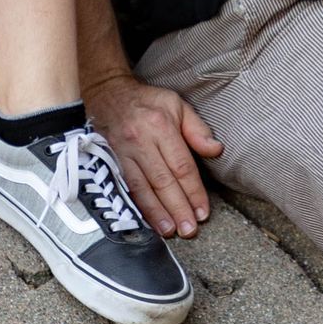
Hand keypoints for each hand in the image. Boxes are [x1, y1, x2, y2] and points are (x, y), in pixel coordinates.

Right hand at [86, 68, 222, 238]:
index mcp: (160, 126)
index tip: (202, 211)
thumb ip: (197, 129)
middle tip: (189, 229)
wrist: (106, 92)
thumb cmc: (146, 100)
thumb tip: (216, 150)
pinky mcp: (110, 160)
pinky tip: (147, 221)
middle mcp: (140, 141)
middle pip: (162, 181)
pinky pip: (125, 187)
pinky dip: (137, 206)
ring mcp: (122, 152)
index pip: (181, 165)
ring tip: (170, 231)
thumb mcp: (176, 104)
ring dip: (157, 213)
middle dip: (178, 208)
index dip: (193, 191)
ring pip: (142, 188)